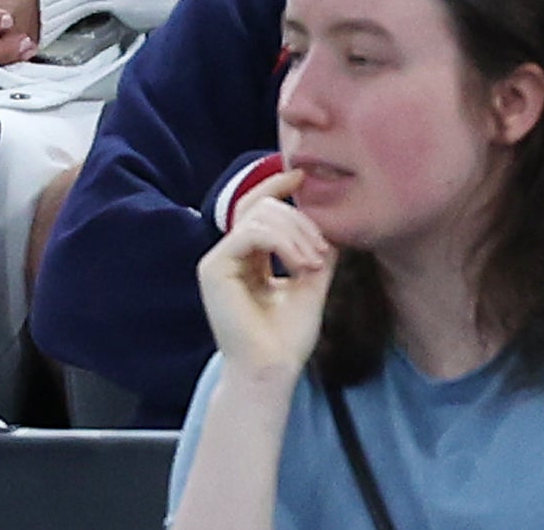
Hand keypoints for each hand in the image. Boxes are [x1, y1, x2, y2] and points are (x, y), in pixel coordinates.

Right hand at [196, 170, 335, 381]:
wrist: (273, 369)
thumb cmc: (289, 335)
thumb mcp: (312, 280)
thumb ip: (317, 247)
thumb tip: (330, 217)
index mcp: (248, 257)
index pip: (257, 207)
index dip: (276, 185)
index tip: (301, 174)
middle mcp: (229, 255)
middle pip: (263, 207)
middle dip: (300, 221)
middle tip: (323, 252)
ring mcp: (217, 260)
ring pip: (258, 216)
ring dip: (296, 234)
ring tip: (315, 263)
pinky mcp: (214, 269)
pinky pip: (250, 234)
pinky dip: (283, 243)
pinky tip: (301, 265)